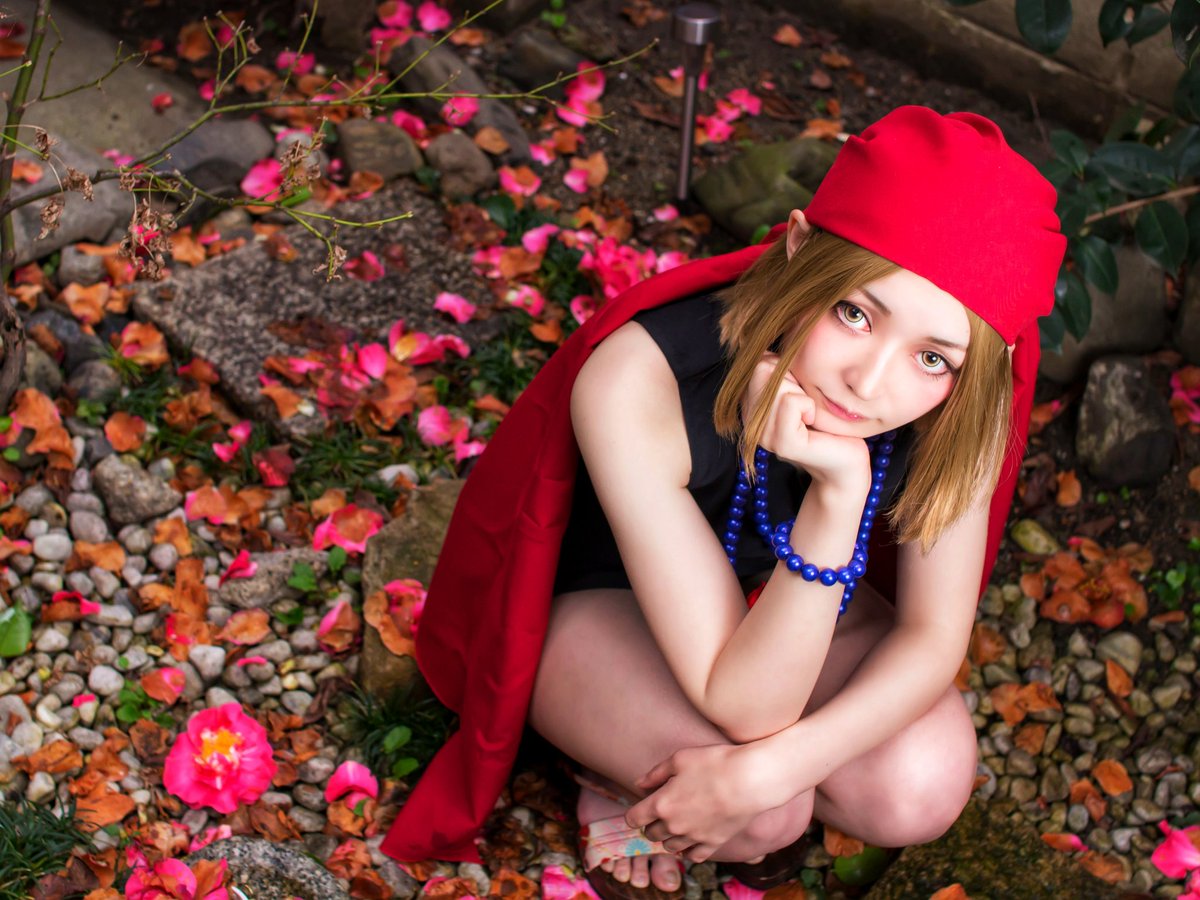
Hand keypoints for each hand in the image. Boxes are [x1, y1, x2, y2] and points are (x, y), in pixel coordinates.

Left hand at [624, 743, 778, 861]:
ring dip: (668, 837)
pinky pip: (693, 856)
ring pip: (670, 847)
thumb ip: (656, 773)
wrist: (749, 780)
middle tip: (659, 813)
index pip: (634, 818)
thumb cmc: (713, 763)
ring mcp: (693, 837)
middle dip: (651, 824)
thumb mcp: (679, 758)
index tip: (639, 809)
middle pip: (651, 834)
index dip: (633, 814)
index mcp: (662, 804)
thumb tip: (639, 784)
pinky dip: (688, 850)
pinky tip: (691, 839)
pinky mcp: (713, 843)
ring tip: (676, 825)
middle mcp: (674, 825)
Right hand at [744, 354, 869, 493]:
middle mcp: (750, 421)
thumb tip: (768, 351)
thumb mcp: (802, 388)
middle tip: (807, 402)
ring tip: (811, 413)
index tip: (799, 390)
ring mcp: (764, 435)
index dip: (784, 368)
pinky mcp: (783, 444)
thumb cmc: (828, 421)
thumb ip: (782, 372)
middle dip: (791, 378)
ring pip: (776, 385)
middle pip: (762, 370)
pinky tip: (814, 421)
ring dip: (803, 393)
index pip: (756, 363)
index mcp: (751, 406)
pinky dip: (809, 405)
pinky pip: (791, 403)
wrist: (847, 461)